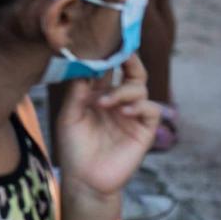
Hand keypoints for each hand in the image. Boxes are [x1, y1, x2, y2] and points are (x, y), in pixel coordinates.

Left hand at [53, 57, 159, 198]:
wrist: (84, 180)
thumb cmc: (74, 147)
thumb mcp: (70, 116)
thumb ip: (78, 92)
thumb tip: (84, 66)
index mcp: (99, 93)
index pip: (109, 68)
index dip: (108, 54)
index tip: (103, 39)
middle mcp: (118, 100)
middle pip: (132, 71)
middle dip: (128, 59)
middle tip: (121, 52)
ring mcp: (132, 115)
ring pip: (140, 88)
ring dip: (123, 90)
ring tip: (104, 102)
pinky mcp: (144, 131)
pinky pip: (151, 110)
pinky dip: (139, 106)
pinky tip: (123, 111)